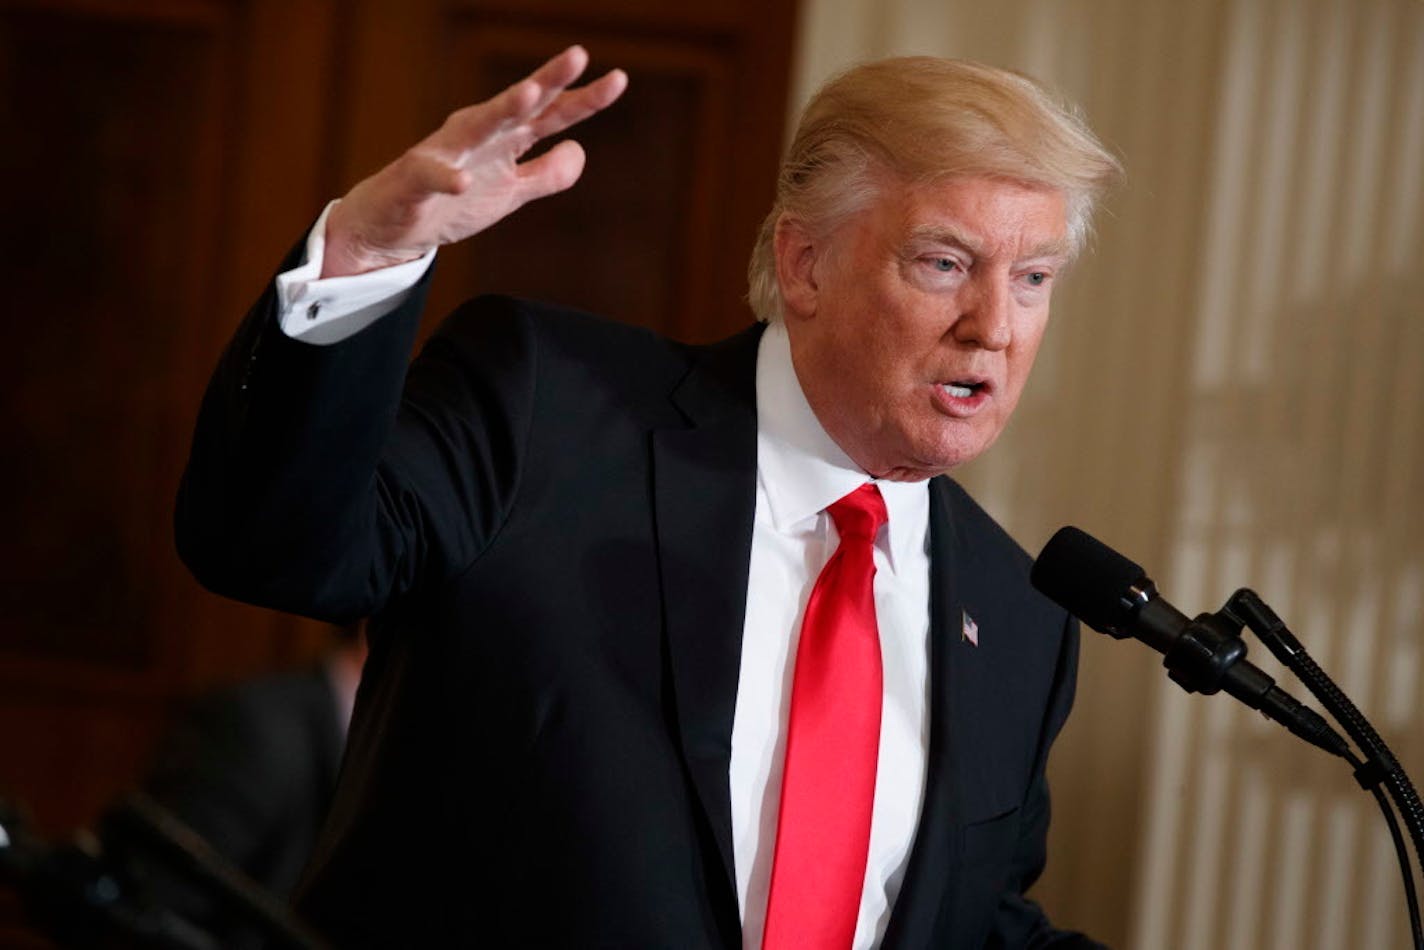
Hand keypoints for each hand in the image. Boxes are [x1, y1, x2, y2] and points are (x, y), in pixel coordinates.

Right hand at [321, 46, 627, 277]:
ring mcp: (446, 155)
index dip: (584, 100)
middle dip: (547, 81)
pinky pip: (432, 176)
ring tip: (530, 95)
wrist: (392, 227)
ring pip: (477, 127)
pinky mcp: (416, 181)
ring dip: (503, 110)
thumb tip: (580, 149)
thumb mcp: (511, 193)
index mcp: (504, 139)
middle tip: (578, 55)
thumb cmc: (452, 203)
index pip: (551, 115)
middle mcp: (477, 135)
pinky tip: (463, 181)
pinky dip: (447, 177)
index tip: (618, 80)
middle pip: (519, 106)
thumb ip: (546, 174)